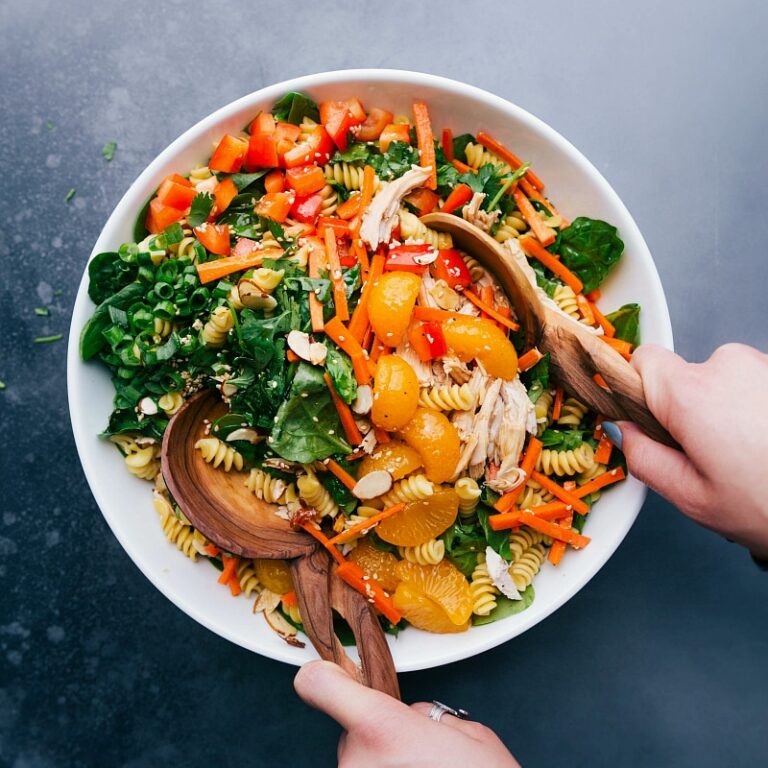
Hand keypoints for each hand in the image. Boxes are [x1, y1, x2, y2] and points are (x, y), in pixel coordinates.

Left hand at [294, 660, 520, 766]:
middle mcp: (357, 763)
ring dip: (383, 765)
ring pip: (360, 761)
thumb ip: (428, 715)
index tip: (332, 675)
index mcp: (381, 729)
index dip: (325, 677)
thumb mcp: (470, 736)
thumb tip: (411, 715)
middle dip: (379, 736)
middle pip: (353, 730)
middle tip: (419, 755)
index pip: (319, 685)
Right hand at [609, 343, 767, 557]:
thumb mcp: (692, 498)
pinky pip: (752, 384)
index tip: (644, 419)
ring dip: (724, 411)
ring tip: (748, 457)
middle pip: (682, 375)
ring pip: (719, 381)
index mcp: (692, 393)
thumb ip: (643, 457)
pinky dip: (753, 409)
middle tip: (706, 457)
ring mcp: (763, 366)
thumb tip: (625, 431)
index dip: (635, 390)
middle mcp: (728, 366)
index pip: (641, 361)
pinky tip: (767, 445)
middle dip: (685, 411)